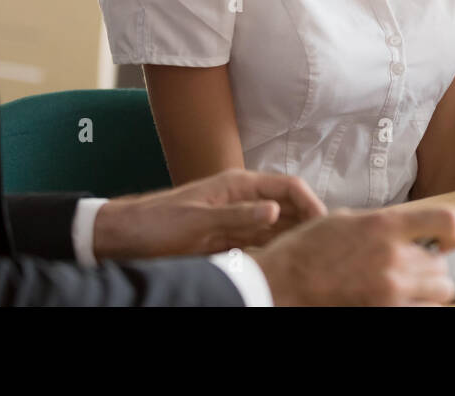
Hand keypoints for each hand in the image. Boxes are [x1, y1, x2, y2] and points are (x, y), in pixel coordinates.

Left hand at [92, 168, 326, 260]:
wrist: (124, 238)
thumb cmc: (155, 223)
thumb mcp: (197, 221)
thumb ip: (237, 216)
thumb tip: (276, 212)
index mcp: (238, 185)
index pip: (288, 187)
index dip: (311, 203)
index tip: (328, 226)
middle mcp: (242, 201)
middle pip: (289, 209)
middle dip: (311, 224)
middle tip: (331, 248)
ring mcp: (237, 222)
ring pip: (279, 231)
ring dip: (297, 242)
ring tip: (317, 261)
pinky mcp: (228, 242)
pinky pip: (262, 248)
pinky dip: (277, 256)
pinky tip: (288, 269)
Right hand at [250, 204, 454, 305]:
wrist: (283, 283)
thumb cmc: (307, 250)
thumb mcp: (346, 220)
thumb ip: (384, 225)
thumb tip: (410, 231)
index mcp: (385, 227)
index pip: (448, 221)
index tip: (448, 238)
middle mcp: (394, 260)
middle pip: (443, 267)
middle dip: (431, 266)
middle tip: (412, 265)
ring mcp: (391, 292)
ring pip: (439, 293)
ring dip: (427, 289)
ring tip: (403, 284)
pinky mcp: (385, 313)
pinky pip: (421, 312)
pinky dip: (415, 306)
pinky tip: (396, 299)